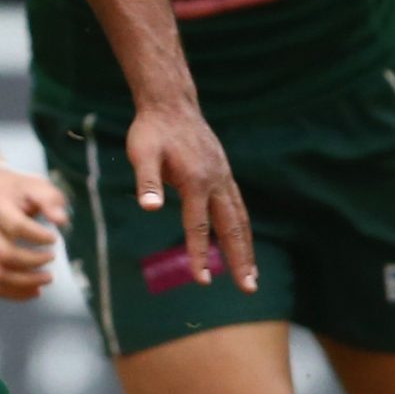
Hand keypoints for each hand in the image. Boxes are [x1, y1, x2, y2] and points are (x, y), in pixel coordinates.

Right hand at [0, 165, 66, 300]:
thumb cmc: (14, 190)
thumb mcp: (34, 185)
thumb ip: (50, 200)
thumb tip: (62, 221)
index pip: (15, 227)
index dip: (38, 236)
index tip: (54, 237)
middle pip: (5, 255)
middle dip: (34, 261)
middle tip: (52, 256)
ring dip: (26, 282)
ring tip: (48, 278)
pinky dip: (15, 293)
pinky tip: (35, 291)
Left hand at [124, 98, 258, 292]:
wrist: (170, 105)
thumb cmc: (151, 131)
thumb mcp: (142, 153)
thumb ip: (147, 181)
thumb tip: (149, 208)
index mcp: (196, 180)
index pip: (198, 226)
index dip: (198, 255)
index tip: (201, 281)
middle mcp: (216, 181)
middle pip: (232, 228)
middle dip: (240, 260)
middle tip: (249, 289)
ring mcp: (224, 178)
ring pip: (240, 219)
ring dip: (247, 248)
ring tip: (252, 275)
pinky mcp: (224, 175)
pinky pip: (238, 207)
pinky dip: (243, 229)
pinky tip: (242, 242)